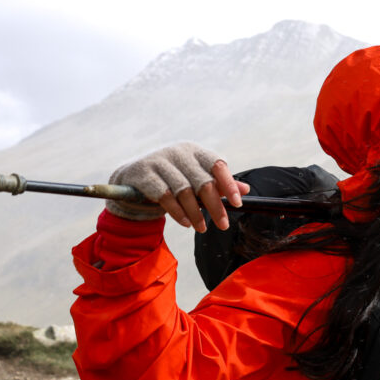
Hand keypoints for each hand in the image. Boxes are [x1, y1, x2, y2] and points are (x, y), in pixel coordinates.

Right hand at [106, 142, 249, 231]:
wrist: (133, 177)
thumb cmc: (172, 178)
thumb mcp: (196, 178)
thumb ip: (219, 183)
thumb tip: (246, 190)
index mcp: (195, 151)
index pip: (217, 164)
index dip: (229, 184)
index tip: (238, 204)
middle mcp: (179, 152)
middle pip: (203, 181)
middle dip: (216, 206)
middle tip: (224, 225)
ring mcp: (160, 161)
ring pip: (184, 191)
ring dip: (195, 213)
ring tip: (202, 228)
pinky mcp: (144, 174)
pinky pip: (165, 196)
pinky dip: (177, 212)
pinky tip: (186, 223)